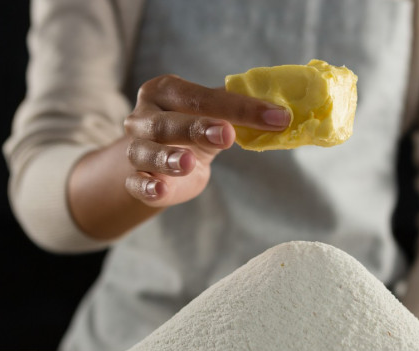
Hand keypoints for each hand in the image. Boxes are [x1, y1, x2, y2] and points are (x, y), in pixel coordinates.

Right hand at [123, 74, 289, 207]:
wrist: (161, 163)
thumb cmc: (194, 130)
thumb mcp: (215, 115)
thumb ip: (240, 110)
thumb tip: (284, 110)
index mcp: (165, 91)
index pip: (201, 97)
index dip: (240, 107)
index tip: (277, 117)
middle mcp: (144, 117)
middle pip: (168, 122)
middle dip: (197, 128)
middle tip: (227, 135)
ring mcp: (136, 149)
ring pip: (146, 152)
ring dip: (168, 158)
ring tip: (189, 163)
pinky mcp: (135, 180)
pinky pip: (136, 184)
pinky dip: (146, 187)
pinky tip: (160, 190)